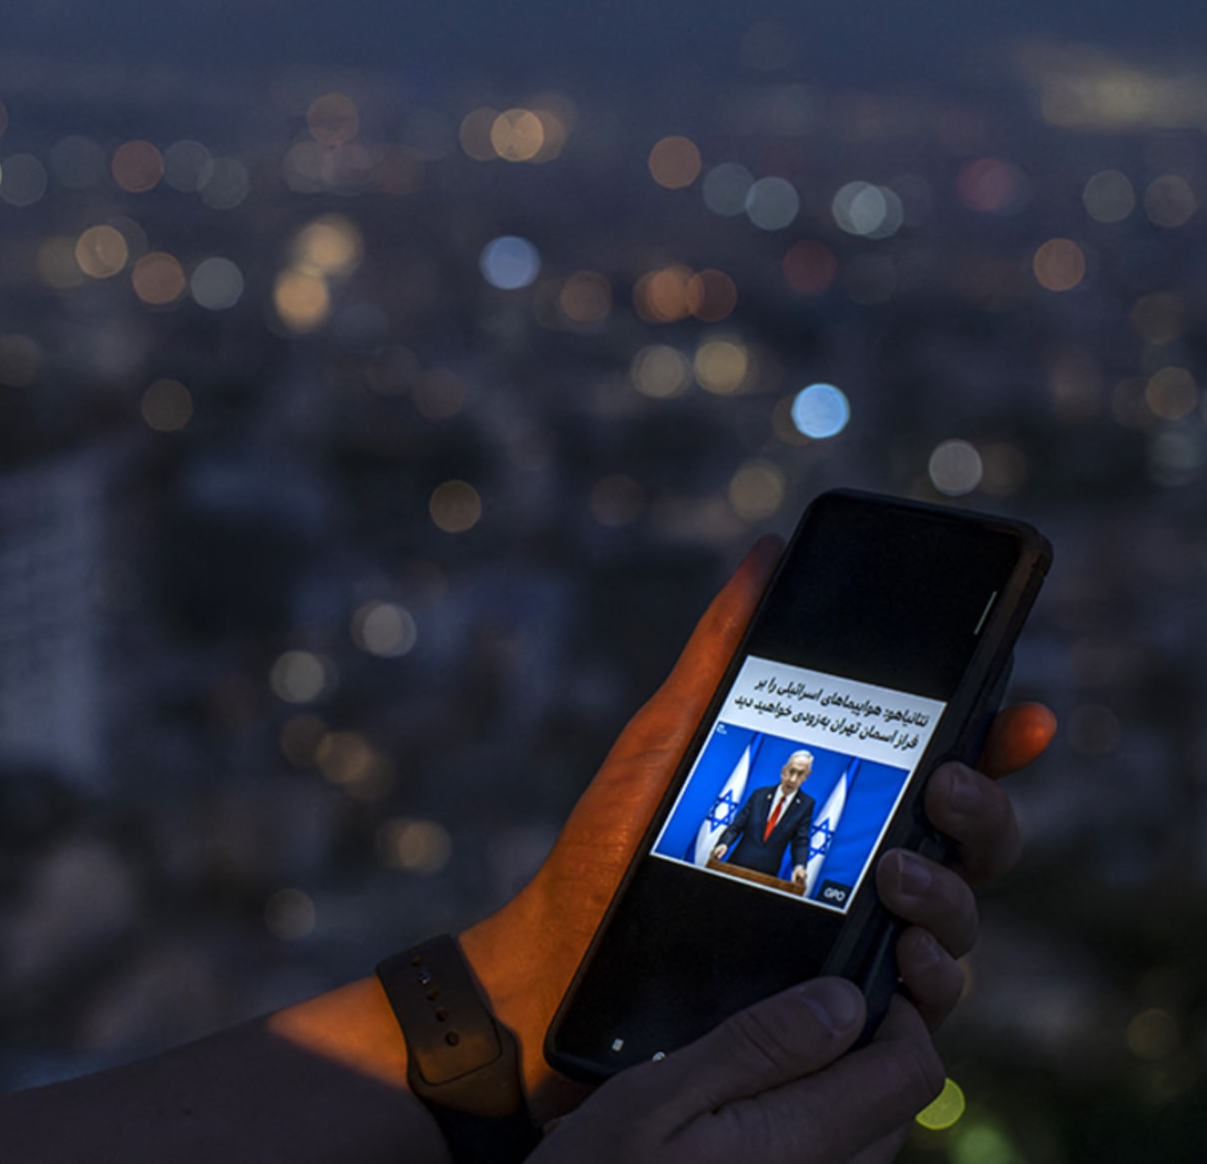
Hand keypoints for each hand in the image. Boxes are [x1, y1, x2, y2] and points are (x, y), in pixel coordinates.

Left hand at [458, 537, 1056, 1120]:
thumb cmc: (613, 845)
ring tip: (898, 876)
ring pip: (959, 931)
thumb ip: (722, 656)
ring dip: (951, 899)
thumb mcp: (667, 739)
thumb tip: (765, 557)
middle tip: (942, 785)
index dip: (1000, 743)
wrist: (557, 955)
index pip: (949, 771)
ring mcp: (858, 949)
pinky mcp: (837, 1021)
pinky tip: (899, 960)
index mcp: (846, 807)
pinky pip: (918, 1018)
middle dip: (983, 811)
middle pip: (976, 846)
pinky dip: (926, 988)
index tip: (1021, 715)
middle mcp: (868, 876)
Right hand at [533, 981, 940, 1163]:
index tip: (844, 975)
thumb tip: (844, 1000)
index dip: (896, 1010)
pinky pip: (830, 1161)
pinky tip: (746, 1110)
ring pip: (867, 1135)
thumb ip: (755, 1049)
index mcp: (802, 1143)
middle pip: (895, 1102)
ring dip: (838, 1085)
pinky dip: (810, 1121)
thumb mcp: (656, 1099)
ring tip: (763, 1053)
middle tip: (795, 1004)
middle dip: (866, 1044)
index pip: (911, 1071)